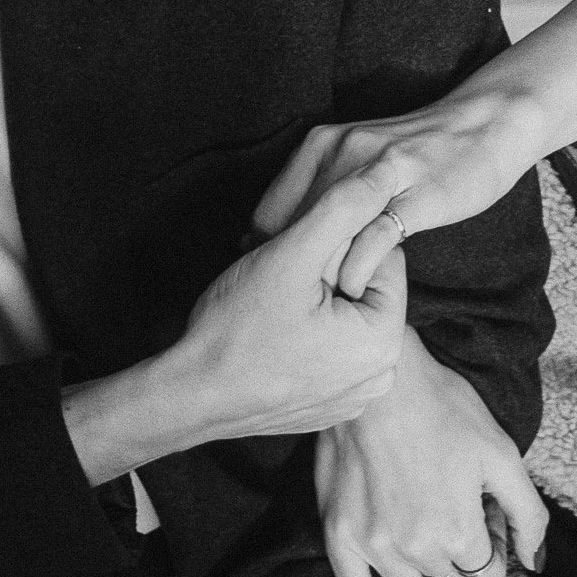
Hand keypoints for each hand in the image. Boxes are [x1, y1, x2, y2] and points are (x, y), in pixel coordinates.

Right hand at [174, 156, 407, 437]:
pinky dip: (309, 332)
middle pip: (366, 288)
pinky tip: (274, 333)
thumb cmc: (237, 328)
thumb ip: (344, 208)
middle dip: (329, 272)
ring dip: (317, 299)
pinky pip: (331, 348)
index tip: (299, 258)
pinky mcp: (328, 405)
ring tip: (276, 306)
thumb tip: (388, 172)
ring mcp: (353, 397)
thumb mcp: (293, 255)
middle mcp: (379, 377)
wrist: (188, 396)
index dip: (338, 244)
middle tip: (283, 281)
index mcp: (384, 343)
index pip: (383, 257)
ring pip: (346, 316)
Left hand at [253, 84, 544, 299]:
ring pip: (328, 238)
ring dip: (321, 279)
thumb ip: (319, 190)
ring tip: (320, 311)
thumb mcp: (356, 157)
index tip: (275, 286)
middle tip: (294, 307)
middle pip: (293, 228)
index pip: (268, 212)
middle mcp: (342, 152)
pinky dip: (358, 275)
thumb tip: (278, 238)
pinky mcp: (415, 195)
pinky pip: (372, 243)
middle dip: (291, 273)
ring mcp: (379, 173)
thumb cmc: (417, 151)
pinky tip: (357, 294)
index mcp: (320, 144)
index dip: (267, 255)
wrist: (485, 125)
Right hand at [314, 328, 548, 576]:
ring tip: (427, 525)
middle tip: (454, 506)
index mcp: (458, 533)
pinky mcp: (339, 535)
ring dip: (427, 570)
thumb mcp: (501, 452)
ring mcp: (373, 546)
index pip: (488, 575)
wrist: (379, 377)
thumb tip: (536, 563)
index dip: (492, 545)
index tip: (482, 513)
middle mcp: (415, 549)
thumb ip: (527, 515)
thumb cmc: (442, 406)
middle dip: (461, 550)